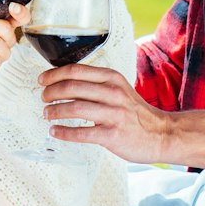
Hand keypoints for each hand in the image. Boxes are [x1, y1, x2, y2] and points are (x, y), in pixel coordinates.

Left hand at [37, 65, 173, 163]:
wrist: (162, 134)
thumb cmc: (137, 113)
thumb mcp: (120, 89)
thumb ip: (97, 84)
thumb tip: (66, 83)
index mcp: (112, 78)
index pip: (76, 70)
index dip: (54, 74)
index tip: (42, 79)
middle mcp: (112, 93)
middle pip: (71, 87)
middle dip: (50, 92)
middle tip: (43, 98)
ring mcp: (113, 114)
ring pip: (74, 108)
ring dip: (54, 111)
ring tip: (47, 114)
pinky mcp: (112, 135)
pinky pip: (81, 133)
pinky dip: (64, 132)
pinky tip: (55, 132)